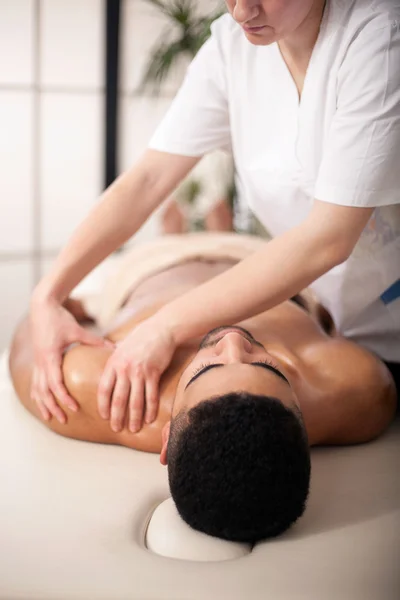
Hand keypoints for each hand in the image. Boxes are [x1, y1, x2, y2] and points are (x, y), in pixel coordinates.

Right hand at [30, 298, 112, 422]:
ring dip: (44, 404)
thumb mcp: (77, 330)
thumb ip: (94, 341)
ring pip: (37, 389)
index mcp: (51, 357)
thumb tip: (115, 348)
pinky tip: (42, 404)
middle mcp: (41, 362)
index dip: (64, 397)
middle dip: (54, 407)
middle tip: (64, 420)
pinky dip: (38, 395)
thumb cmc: (60, 318)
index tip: (74, 408)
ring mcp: (37, 362)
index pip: (56, 383)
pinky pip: (35, 382)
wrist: (42, 307)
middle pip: (44, 392)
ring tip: (52, 418)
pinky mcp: (37, 361)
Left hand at [97, 316, 175, 432]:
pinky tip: (149, 419)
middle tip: (117, 429)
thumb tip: (108, 374)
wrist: (160, 329)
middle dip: (117, 417)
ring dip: (134, 418)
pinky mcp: (154, 373)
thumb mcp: (120, 348)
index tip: (104, 417)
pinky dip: (150, 410)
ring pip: (135, 401)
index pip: (104, 389)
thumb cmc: (140, 338)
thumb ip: (114, 363)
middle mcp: (124, 369)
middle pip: (118, 399)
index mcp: (113, 363)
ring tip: (134, 429)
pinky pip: (151, 396)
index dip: (103, 406)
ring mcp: (139, 372)